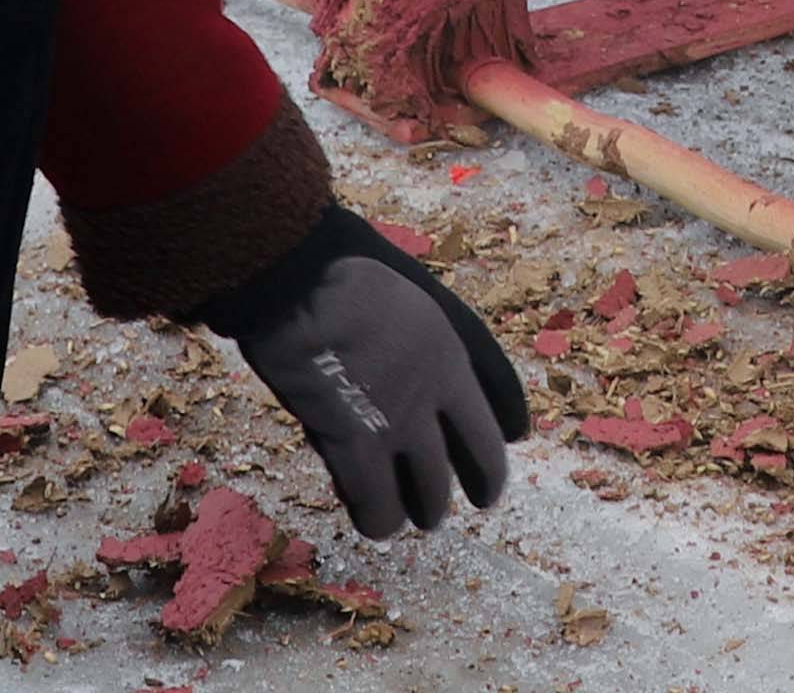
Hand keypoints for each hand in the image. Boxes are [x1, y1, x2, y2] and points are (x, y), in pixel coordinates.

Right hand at [204, 216, 525, 539]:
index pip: (494, 426)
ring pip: (429, 500)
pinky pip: (376, 507)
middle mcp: (436, 400)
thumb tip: (464, 377)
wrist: (298, 287)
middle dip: (468, 493)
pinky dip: (376, 518)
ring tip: (405, 515)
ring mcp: (397, 426)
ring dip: (419, 511)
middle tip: (445, 504)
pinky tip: (369, 516)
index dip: (494, 462)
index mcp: (453, 358)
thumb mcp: (421, 298)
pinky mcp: (353, 448)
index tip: (488, 481)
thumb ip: (448, 340)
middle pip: (477, 468)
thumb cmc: (348, 275)